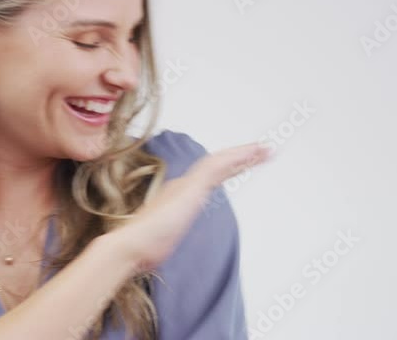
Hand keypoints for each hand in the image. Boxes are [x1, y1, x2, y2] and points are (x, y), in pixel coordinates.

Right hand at [108, 142, 272, 272]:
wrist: (131, 245)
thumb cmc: (143, 246)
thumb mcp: (164, 238)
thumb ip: (166, 235)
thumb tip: (161, 243)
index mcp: (179, 194)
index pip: (210, 177)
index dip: (229, 168)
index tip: (246, 163)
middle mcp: (184, 185)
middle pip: (218, 165)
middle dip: (241, 157)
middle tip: (263, 150)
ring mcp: (187, 185)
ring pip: (220, 162)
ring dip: (243, 154)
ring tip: (265, 149)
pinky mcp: (191, 187)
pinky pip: (216, 166)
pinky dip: (234, 158)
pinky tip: (250, 155)